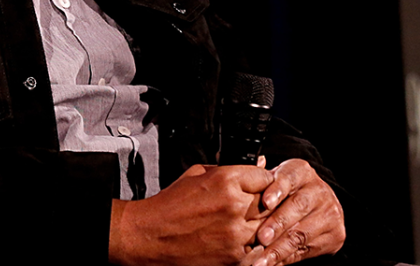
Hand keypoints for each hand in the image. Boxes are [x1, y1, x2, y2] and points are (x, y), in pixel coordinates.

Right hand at [109, 163, 274, 265]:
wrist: (150, 236)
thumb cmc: (170, 206)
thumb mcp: (195, 174)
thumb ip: (227, 169)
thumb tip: (257, 163)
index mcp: (225, 181)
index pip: (265, 176)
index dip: (261, 180)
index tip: (256, 185)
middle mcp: (235, 207)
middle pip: (269, 202)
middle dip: (259, 203)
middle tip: (243, 205)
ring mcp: (237, 235)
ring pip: (266, 227)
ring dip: (255, 225)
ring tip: (235, 224)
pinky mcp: (235, 258)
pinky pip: (257, 250)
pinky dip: (249, 246)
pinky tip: (231, 239)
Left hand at [245, 159, 344, 265]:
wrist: (316, 207)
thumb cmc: (283, 193)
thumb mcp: (273, 182)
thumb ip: (260, 183)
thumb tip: (234, 179)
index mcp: (301, 171)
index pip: (289, 177)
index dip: (277, 190)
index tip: (265, 202)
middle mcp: (319, 190)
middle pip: (298, 206)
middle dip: (277, 224)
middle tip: (261, 238)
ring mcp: (330, 213)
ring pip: (302, 232)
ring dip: (279, 248)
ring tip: (261, 259)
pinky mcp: (335, 235)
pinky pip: (306, 249)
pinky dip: (286, 258)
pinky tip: (271, 263)